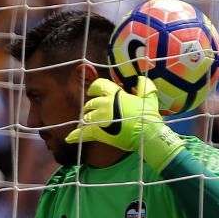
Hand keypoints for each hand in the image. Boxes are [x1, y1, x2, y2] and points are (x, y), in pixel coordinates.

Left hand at [65, 77, 184, 170]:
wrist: (146, 134)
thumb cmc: (148, 116)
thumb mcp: (149, 97)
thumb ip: (143, 86)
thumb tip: (139, 79)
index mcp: (115, 94)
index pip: (98, 86)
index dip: (94, 88)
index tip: (93, 92)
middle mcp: (104, 104)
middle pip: (90, 103)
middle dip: (91, 107)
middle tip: (96, 113)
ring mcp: (99, 118)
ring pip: (86, 116)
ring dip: (87, 119)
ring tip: (91, 123)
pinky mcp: (97, 131)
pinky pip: (83, 132)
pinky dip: (76, 135)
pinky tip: (69, 138)